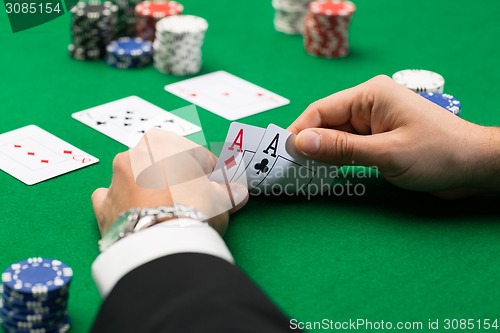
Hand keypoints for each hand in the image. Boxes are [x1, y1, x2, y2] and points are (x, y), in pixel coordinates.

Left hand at [91, 129, 247, 236]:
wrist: (162, 245)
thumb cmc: (193, 209)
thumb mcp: (221, 198)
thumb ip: (229, 191)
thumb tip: (238, 193)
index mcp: (163, 141)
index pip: (195, 155)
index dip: (210, 172)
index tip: (218, 187)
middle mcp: (135, 153)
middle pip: (164, 165)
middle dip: (179, 179)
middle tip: (195, 201)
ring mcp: (115, 179)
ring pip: (137, 178)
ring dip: (150, 189)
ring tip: (168, 212)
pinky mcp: (102, 205)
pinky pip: (113, 199)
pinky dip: (125, 205)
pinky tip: (139, 216)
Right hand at [289, 75, 499, 194]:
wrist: (475, 167)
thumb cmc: (437, 154)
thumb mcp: (386, 153)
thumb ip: (341, 148)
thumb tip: (300, 143)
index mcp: (370, 95)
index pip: (322, 110)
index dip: (299, 132)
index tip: (283, 155)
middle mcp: (369, 104)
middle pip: (326, 123)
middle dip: (309, 145)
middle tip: (290, 170)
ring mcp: (374, 122)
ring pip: (336, 136)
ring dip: (322, 154)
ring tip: (303, 174)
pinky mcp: (379, 138)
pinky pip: (349, 146)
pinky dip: (337, 159)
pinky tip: (325, 172)